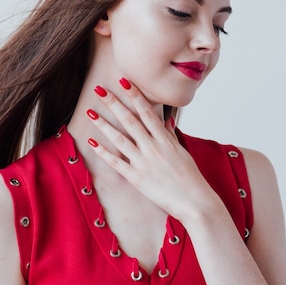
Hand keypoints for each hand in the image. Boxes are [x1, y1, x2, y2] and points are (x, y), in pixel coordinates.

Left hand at [86, 78, 218, 220]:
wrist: (195, 202)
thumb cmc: (190, 177)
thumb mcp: (181, 152)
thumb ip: (171, 135)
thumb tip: (166, 119)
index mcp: (165, 139)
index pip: (147, 111)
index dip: (134, 95)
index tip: (123, 82)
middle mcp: (153, 148)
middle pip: (130, 120)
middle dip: (114, 103)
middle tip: (99, 89)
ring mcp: (144, 163)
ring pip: (119, 139)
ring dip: (103, 124)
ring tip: (90, 112)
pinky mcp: (137, 178)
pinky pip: (117, 163)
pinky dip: (103, 152)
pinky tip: (92, 142)